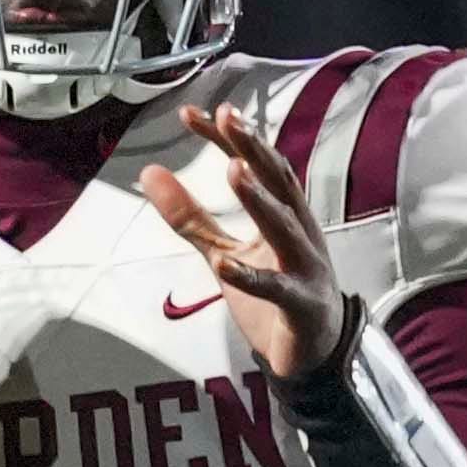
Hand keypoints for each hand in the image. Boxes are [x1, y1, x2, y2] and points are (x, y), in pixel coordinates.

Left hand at [141, 101, 351, 379]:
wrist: (317, 352)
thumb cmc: (276, 295)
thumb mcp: (225, 253)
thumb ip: (191, 217)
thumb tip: (150, 174)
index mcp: (284, 214)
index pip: (255, 166)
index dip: (226, 139)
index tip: (191, 114)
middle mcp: (300, 231)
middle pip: (278, 182)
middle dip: (254, 149)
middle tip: (228, 117)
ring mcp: (305, 267)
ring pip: (284, 227)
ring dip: (259, 199)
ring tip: (233, 170)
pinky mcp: (301, 305)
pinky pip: (276, 289)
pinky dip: (250, 276)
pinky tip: (225, 266)